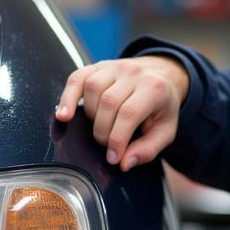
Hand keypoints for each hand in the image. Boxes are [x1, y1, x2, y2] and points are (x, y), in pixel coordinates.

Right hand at [55, 55, 189, 170]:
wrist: (160, 75)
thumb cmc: (161, 106)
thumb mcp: (165, 130)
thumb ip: (148, 149)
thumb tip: (124, 163)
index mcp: (154, 88)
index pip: (129, 113)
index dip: (117, 139)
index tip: (113, 157)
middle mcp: (133, 72)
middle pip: (108, 102)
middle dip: (103, 131)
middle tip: (107, 144)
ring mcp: (114, 66)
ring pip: (92, 88)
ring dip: (90, 115)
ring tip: (99, 127)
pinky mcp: (97, 66)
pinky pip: (76, 78)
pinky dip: (67, 97)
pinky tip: (64, 115)